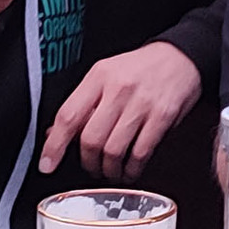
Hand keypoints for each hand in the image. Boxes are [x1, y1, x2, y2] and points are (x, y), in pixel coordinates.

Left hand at [38, 41, 201, 181]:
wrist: (180, 57)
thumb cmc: (140, 68)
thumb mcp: (106, 75)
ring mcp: (142, 102)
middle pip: (91, 139)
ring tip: (111, 171)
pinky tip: (130, 169)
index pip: (68, 115)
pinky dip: (132, 169)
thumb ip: (83, 104)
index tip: (48, 164)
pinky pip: (141, 152)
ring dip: (109, 170)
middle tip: (91, 168)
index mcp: (99, 76)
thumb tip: (55, 134)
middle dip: (88, 163)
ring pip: (114, 150)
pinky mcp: (162, 116)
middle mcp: (119, 88)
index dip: (55, 145)